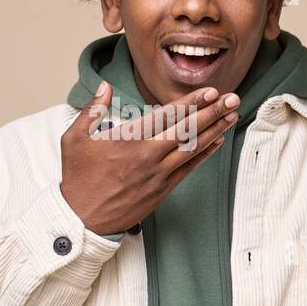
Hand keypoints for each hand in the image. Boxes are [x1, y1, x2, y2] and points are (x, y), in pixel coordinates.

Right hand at [59, 81, 239, 235]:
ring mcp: (158, 175)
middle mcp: (148, 156)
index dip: (191, 102)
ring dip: (215, 130)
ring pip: (193, 148)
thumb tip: (104, 86)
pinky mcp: (162, 190)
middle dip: (212, 112)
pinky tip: (217, 142)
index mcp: (129, 139)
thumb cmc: (77, 178)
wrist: (81, 219)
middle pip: (188, 129)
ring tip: (232, 115)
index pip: (167, 115)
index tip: (209, 91)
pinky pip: (189, 168)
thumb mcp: (74, 139)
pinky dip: (205, 154)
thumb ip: (92, 110)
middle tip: (232, 98)